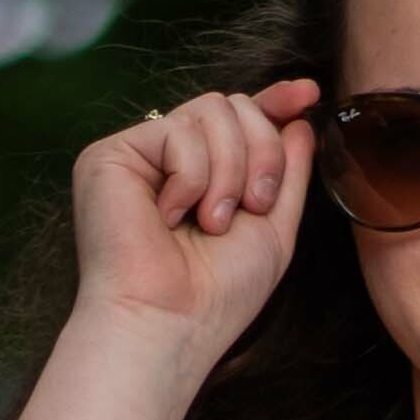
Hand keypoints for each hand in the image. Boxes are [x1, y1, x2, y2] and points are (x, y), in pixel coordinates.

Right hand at [71, 77, 320, 357]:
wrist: (169, 326)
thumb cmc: (218, 296)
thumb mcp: (273, 231)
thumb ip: (288, 173)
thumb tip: (300, 118)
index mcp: (204, 176)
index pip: (240, 120)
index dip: (275, 101)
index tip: (309, 93)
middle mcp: (168, 160)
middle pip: (233, 106)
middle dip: (261, 152)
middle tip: (254, 206)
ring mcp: (139, 154)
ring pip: (211, 110)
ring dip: (229, 170)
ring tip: (212, 222)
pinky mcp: (110, 155)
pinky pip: (177, 131)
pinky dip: (192, 178)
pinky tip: (172, 218)